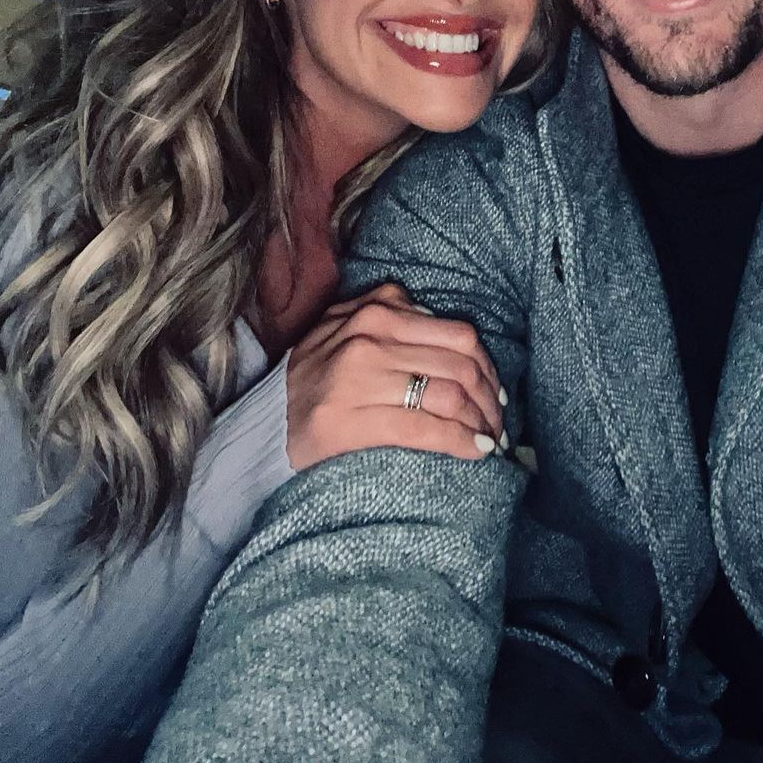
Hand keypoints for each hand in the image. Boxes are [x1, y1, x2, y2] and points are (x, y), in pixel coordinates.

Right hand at [285, 283, 506, 469]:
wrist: (264, 425)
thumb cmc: (316, 379)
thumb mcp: (348, 327)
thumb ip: (393, 314)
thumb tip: (446, 328)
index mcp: (378, 311)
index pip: (459, 336)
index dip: (489, 368)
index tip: (497, 393)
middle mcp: (370, 337)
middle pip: (461, 366)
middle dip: (490, 400)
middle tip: (499, 424)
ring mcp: (359, 378)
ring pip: (448, 396)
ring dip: (480, 423)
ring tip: (489, 441)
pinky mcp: (351, 421)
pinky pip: (424, 429)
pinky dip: (459, 441)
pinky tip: (473, 451)